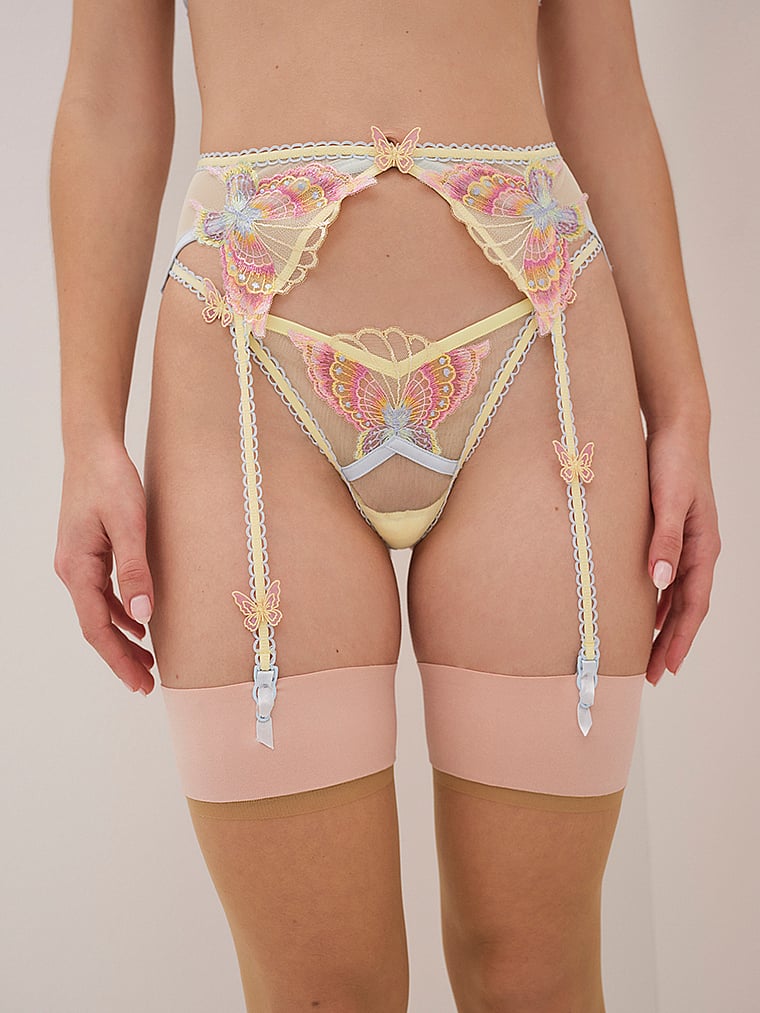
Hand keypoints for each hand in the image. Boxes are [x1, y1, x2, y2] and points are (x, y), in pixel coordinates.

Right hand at [54, 439, 155, 693]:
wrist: (93, 448)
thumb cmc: (110, 480)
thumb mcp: (129, 524)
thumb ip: (135, 570)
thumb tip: (143, 615)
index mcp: (77, 568)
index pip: (97, 628)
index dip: (119, 659)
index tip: (139, 683)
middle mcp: (72, 570)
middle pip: (96, 626)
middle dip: (121, 657)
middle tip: (146, 683)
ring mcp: (78, 562)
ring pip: (99, 612)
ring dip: (122, 638)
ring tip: (147, 661)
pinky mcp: (89, 553)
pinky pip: (102, 594)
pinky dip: (120, 613)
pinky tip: (138, 621)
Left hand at [645, 420, 720, 684]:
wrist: (676, 430)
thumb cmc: (672, 462)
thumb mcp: (667, 501)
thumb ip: (664, 541)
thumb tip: (660, 581)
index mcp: (703, 548)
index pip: (693, 606)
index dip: (680, 639)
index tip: (666, 668)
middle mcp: (699, 550)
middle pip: (686, 608)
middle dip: (671, 642)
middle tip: (652, 675)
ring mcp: (687, 543)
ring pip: (678, 596)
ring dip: (664, 625)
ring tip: (648, 653)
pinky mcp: (672, 533)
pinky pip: (669, 578)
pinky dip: (659, 600)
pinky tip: (646, 610)